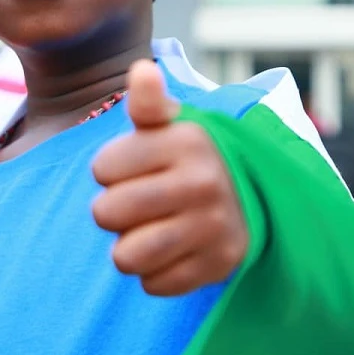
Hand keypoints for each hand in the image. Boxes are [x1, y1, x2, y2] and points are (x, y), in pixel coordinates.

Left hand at [91, 60, 248, 296]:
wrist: (252, 197)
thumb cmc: (189, 158)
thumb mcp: (170, 125)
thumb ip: (148, 101)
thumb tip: (141, 71)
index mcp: (185, 141)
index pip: (101, 169)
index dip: (109, 171)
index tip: (133, 169)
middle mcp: (202, 182)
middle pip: (107, 214)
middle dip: (112, 212)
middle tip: (138, 204)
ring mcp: (213, 226)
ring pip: (126, 256)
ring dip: (129, 248)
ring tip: (149, 230)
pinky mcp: (218, 265)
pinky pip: (153, 284)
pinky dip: (156, 273)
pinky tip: (174, 250)